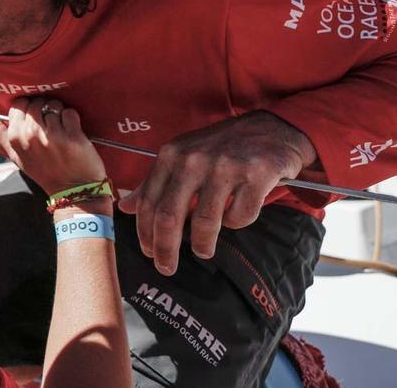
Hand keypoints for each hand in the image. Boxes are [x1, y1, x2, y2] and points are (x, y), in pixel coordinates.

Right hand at [0, 97, 105, 195]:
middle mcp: (32, 134)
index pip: (19, 105)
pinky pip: (69, 113)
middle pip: (37, 103)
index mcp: (16, 137)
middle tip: (49, 123)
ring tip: (61, 128)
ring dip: (59, 113)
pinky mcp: (72, 136)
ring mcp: (52, 135)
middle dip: (44, 108)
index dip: (28, 108)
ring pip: (54, 105)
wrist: (71, 190)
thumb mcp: (16, 156)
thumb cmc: (43, 172)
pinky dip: (72, 119)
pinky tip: (71, 131)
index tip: (34, 116)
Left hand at [117, 111, 315, 275]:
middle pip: (170, 216)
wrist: (271, 128)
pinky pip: (239, 217)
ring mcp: (225, 167)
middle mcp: (194, 159)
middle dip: (165, 249)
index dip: (145, 233)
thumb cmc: (220, 147)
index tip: (148, 252)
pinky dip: (236, 224)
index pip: (149, 202)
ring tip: (204, 251)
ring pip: (205, 223)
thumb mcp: (182, 156)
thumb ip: (154, 183)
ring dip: (203, 245)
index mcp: (171, 154)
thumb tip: (124, 207)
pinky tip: (236, 216)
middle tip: (167, 268)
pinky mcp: (255, 175)